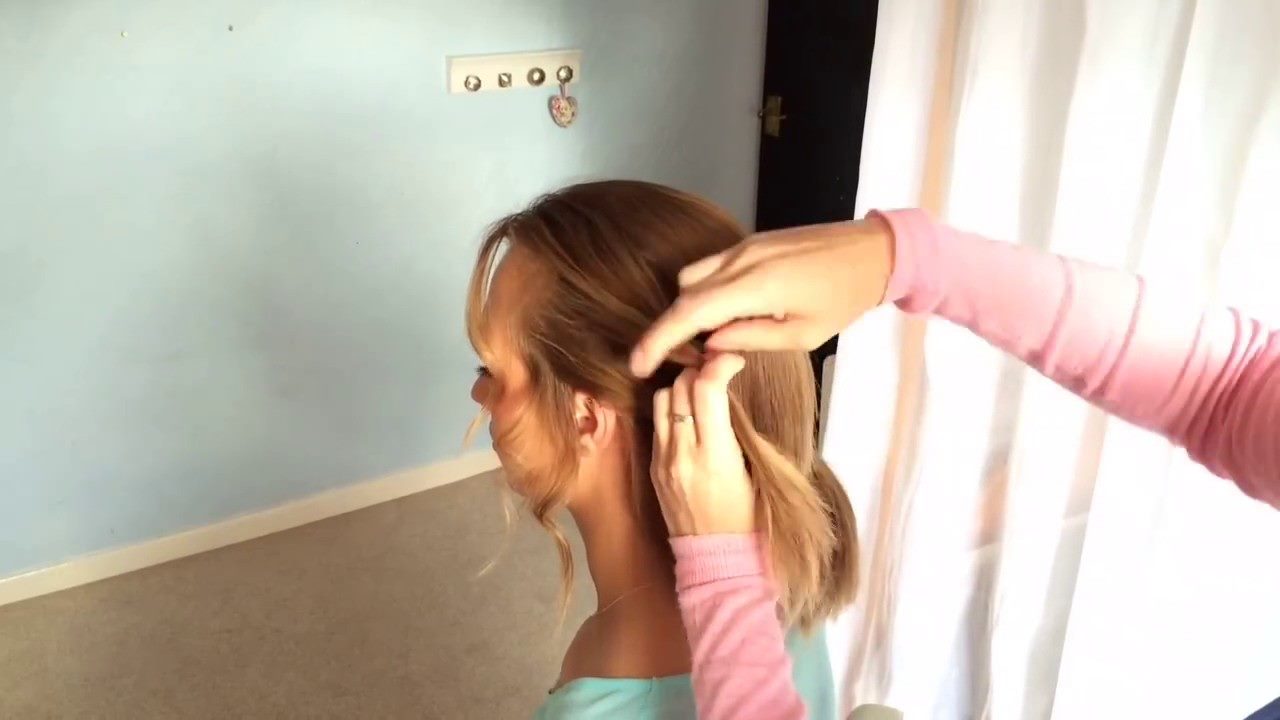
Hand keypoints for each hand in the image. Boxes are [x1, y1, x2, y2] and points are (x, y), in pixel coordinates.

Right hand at [630, 215, 894, 376]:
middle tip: (670, 362)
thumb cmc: (845, 297)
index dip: (658, 339)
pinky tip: (720, 315)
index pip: (689, 313)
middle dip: (671, 328)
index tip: (638, 364)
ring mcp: (744, 246)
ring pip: (693, 277)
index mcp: (755, 286)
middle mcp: (740, 260)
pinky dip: (704, 292)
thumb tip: (711, 346)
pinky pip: (711, 267)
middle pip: (683, 293)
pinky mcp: (750, 242)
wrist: (873, 250)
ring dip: (688, 308)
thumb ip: (750, 338)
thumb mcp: (802, 335)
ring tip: (701, 340)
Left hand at [650, 353, 752, 535]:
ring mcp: (663, 460)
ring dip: (680, 387)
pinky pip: (657, 424)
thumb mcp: (754, 471)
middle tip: (717, 373)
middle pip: (680, 386)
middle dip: (700, 371)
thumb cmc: (748, 519)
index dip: (720, 364)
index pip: (706, 389)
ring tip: (700, 393)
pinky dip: (671, 411)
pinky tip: (688, 417)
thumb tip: (727, 392)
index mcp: (715, 455)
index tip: (732, 361)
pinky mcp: (653, 467)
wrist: (716, 558)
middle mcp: (683, 454)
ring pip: (661, 399)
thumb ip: (736, 430)